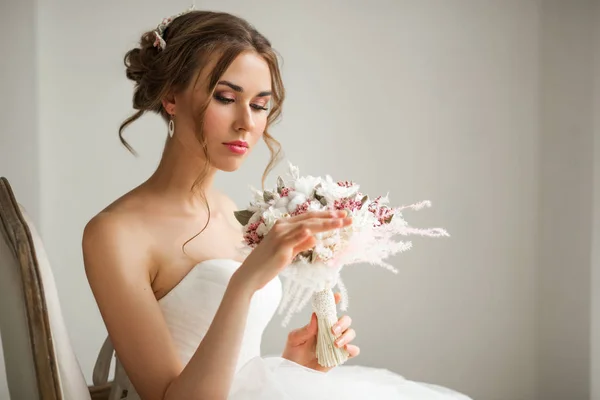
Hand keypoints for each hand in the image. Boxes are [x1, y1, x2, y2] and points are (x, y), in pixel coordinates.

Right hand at [232, 210, 352, 292]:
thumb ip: (300, 244)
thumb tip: (314, 238)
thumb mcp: (288, 252)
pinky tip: (314, 232)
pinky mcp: (280, 248)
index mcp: (283, 225)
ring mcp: (280, 236)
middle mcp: (282, 227)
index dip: (325, 214)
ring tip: (340, 223)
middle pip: (310, 219)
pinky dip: (303, 234)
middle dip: (330, 217)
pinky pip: (294, 239)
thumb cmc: (268, 263)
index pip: (308, 217)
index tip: (341, 215)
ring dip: (325, 224)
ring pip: (306, 226)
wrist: (251, 275)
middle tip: (347, 216)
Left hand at [281, 292, 359, 371]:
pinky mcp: (340, 356)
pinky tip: (345, 349)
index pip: (329, 310)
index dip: (335, 301)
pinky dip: (352, 348)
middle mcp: (330, 331)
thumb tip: (314, 316)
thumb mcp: (294, 339)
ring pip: (351, 333)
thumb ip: (304, 329)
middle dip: (342, 322)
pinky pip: (353, 350)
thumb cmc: (293, 352)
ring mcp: (336, 343)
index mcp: (319, 323)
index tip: (337, 295)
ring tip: (336, 343)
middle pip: (345, 320)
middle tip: (333, 330)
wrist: (294, 372)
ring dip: (346, 336)